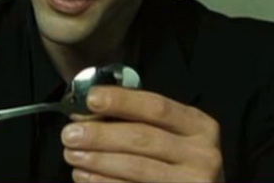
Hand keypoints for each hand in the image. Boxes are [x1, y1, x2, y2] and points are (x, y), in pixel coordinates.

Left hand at [61, 87, 222, 182]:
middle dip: (101, 134)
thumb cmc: (174, 160)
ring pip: (137, 167)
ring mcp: (194, 182)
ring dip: (98, 160)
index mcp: (198, 125)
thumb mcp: (165, 133)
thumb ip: (132, 118)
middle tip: (70, 134)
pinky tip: (85, 177)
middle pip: (143, 137)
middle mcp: (203, 154)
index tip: (90, 98)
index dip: (122, 101)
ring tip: (73, 155)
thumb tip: (86, 111)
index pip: (156, 106)